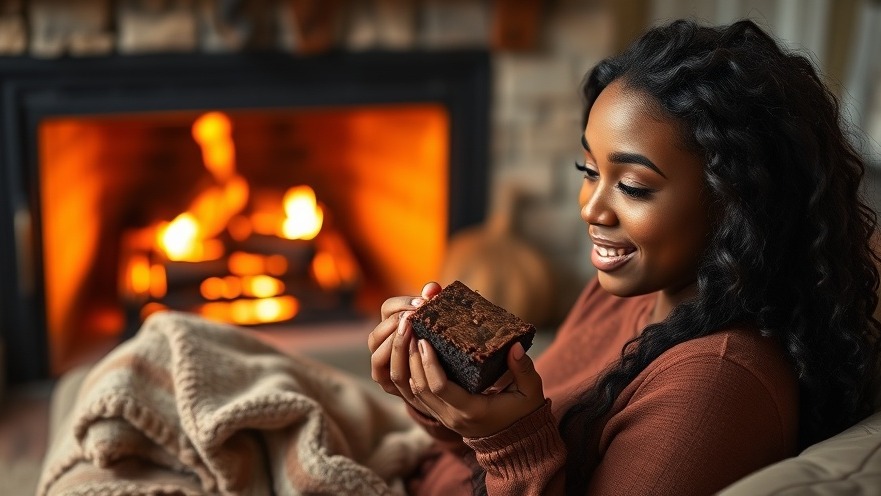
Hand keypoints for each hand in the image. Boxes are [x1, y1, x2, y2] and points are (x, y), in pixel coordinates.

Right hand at [368, 282, 441, 415]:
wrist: (453, 382)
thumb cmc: (446, 348)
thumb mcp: (442, 324)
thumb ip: (436, 304)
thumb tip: (433, 288)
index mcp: (393, 326)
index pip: (387, 308)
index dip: (402, 303)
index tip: (423, 304)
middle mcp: (382, 346)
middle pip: (377, 331)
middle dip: (396, 323)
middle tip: (416, 318)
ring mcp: (383, 367)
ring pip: (377, 354)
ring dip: (394, 342)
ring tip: (415, 335)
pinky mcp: (391, 385)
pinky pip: (388, 373)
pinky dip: (397, 362)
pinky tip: (416, 353)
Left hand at [406, 340, 546, 438]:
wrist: (513, 441)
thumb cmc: (521, 413)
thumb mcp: (530, 392)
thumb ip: (524, 369)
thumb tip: (514, 345)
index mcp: (472, 410)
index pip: (440, 388)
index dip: (429, 364)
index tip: (424, 340)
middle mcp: (452, 416)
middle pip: (420, 387)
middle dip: (411, 357)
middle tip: (410, 329)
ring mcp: (442, 417)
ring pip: (413, 391)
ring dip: (407, 364)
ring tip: (406, 335)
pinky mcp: (438, 413)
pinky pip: (416, 394)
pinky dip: (410, 373)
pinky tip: (409, 351)